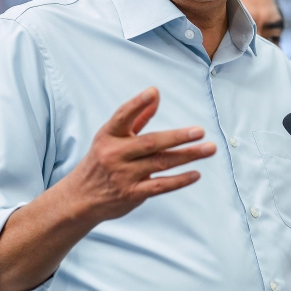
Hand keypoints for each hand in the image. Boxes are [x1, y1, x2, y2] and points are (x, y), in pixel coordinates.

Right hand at [63, 87, 215, 222]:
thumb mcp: (111, 138)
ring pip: (161, 163)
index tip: (152, 92)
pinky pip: (160, 186)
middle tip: (200, 131)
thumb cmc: (102, 161)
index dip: (137, 104)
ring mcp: (123, 175)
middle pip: (150, 142)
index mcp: (108, 136)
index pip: (122, 116)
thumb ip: (136, 117)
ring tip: (209, 149)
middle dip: (177, 137)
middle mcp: (115, 154)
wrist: (80, 199)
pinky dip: (179, 180)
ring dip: (187, 156)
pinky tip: (196, 173)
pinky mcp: (132, 194)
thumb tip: (155, 94)